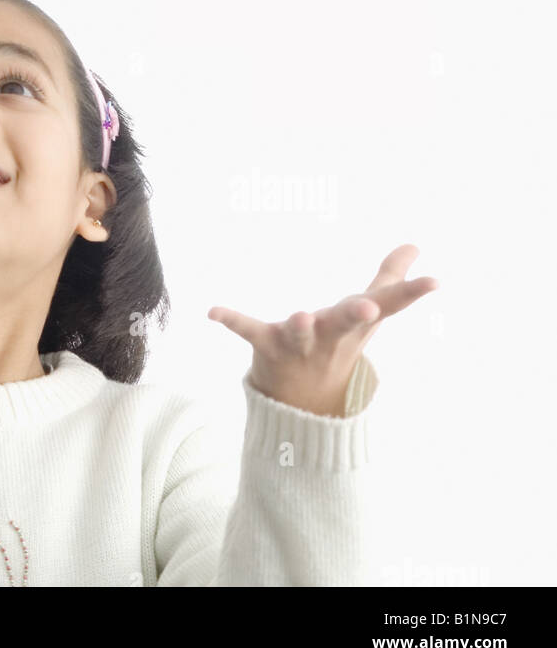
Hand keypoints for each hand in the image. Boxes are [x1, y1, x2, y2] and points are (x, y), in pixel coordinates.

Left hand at [206, 244, 438, 416]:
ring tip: (301, 315)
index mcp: (356, 321)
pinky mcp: (267, 345)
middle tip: (369, 306)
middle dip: (357, 313)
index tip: (436, 281)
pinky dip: (232, 321)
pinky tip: (212, 311)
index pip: (390, 304)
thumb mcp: (366, 312)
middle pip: (347, 322)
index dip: (413, 292)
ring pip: (301, 333)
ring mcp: (299, 343)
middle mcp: (331, 334)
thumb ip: (388, 278)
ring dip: (301, 326)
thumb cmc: (338, 344)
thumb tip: (414, 245)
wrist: (303, 401)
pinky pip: (248, 330)